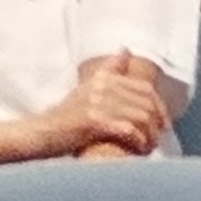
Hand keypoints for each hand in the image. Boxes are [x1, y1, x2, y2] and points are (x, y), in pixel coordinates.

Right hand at [41, 63, 171, 160]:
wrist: (38, 135)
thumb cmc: (64, 117)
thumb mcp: (86, 89)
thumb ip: (108, 71)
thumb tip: (125, 49)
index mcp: (102, 78)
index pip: (145, 88)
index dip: (159, 106)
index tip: (163, 123)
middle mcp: (101, 86)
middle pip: (146, 103)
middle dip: (156, 123)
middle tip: (157, 138)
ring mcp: (97, 103)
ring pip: (141, 117)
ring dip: (149, 135)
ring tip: (147, 147)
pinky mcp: (93, 121)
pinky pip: (129, 130)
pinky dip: (138, 142)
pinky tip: (137, 150)